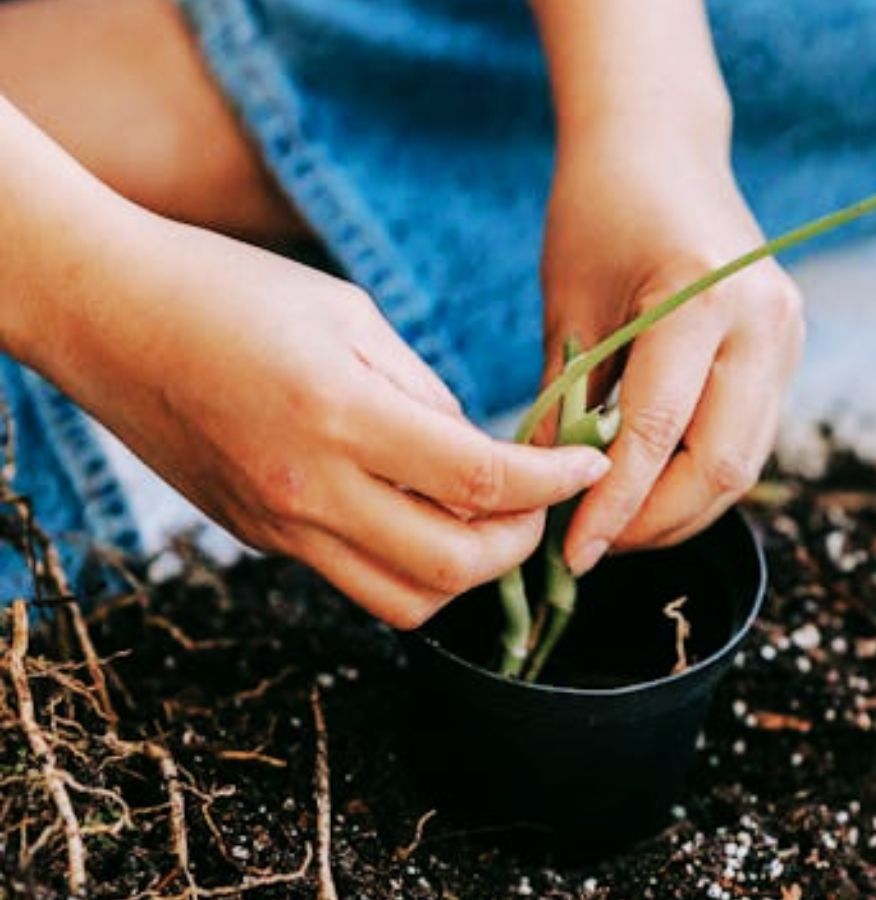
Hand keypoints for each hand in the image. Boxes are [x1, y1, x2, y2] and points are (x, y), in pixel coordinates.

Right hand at [30, 207, 609, 627]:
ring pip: (405, 603)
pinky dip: (408, 566)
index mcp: (341, 414)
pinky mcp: (260, 539)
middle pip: (452, 568)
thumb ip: (426, 394)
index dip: (553, 482)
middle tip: (540, 504)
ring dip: (465, 576)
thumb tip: (481, 452)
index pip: (479, 481)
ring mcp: (280, 526)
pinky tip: (420, 516)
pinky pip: (354, 582)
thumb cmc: (232, 292)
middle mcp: (309, 489)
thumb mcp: (351, 316)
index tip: (590, 465)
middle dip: (519, 544)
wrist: (110, 317)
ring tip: (486, 522)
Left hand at [540, 132, 804, 574]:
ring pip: (744, 463)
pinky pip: (749, 435)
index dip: (613, 507)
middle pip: (720, 467)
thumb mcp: (568, 308)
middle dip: (655, 522)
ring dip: (681, 507)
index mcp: (702, 299)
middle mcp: (763, 322)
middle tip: (596, 546)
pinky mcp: (787, 348)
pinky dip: (700, 472)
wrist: (659, 145)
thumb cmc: (598, 212)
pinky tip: (653, 484)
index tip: (572, 552)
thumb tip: (550, 497)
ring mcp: (787, 336)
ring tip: (620, 524)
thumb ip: (564, 405)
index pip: (657, 435)